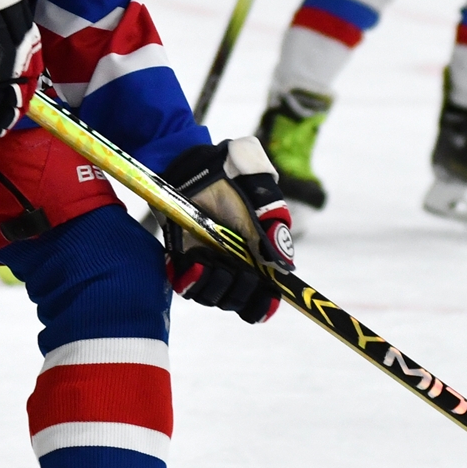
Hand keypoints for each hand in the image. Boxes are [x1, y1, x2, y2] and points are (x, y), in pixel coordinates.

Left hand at [162, 137, 294, 323]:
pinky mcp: (182, 260)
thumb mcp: (260, 192)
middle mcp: (233, 266)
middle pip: (238, 302)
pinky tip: (194, 260)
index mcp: (258, 256)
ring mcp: (207, 264)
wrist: (195, 163)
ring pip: (212, 297)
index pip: (265, 296)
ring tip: (211, 257)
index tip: (267, 298)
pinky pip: (185, 285)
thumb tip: (284, 265)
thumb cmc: (233, 175)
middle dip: (241, 291)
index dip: (266, 304)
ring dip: (215, 284)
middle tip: (240, 270)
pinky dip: (191, 279)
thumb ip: (273, 223)